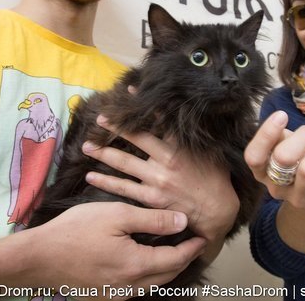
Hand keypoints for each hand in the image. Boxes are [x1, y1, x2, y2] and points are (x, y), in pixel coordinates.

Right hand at [29, 202, 206, 299]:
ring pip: (152, 284)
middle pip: (167, 276)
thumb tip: (182, 222)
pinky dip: (148, 275)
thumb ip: (152, 220)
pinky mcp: (103, 296)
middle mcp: (129, 286)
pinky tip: (145, 262)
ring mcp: (115, 295)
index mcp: (136, 266)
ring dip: (167, 268)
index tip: (202, 236)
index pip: (176, 260)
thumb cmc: (75, 231)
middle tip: (193, 244)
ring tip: (174, 251)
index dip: (192, 248)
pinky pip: (135, 287)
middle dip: (183, 260)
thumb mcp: (117, 215)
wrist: (37, 258)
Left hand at [83, 116, 239, 261]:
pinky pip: (123, 188)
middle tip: (100, 118)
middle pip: (136, 139)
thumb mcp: (212, 154)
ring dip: (103, 153)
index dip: (145, 105)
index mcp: (181, 147)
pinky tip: (91, 176)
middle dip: (116, 127)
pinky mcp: (151, 199)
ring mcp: (156, 180)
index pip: (160, 120)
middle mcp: (166, 161)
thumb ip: (198, 138)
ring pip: (124, 163)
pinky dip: (105, 182)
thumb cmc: (217, 181)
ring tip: (86, 146)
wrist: (218, 213)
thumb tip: (193, 118)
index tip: (129, 91)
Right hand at [244, 110, 304, 253]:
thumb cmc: (297, 161)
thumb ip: (279, 136)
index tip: (282, 115)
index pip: (254, 156)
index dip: (266, 134)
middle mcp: (276, 189)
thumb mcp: (283, 146)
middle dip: (303, 136)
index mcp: (262, 172)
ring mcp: (299, 200)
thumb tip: (280, 119)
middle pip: (284, 158)